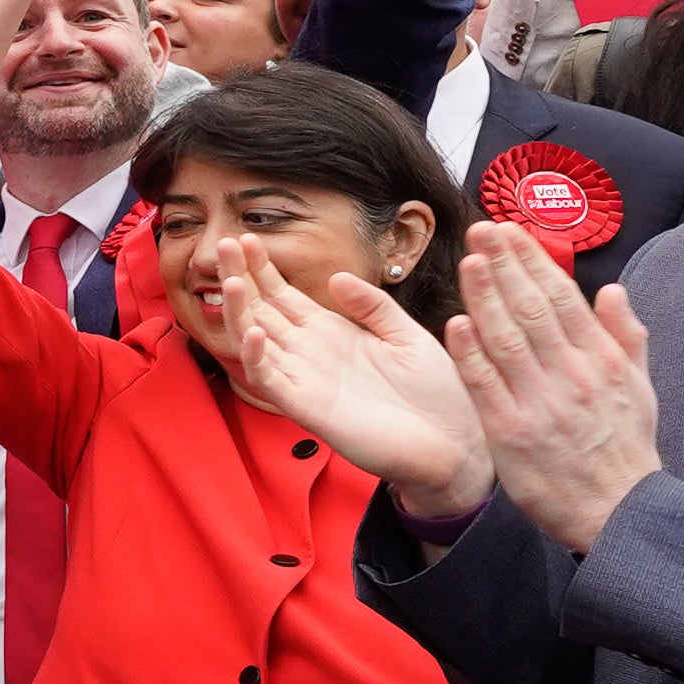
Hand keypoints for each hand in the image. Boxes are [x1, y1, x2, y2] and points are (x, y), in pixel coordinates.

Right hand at [212, 242, 489, 518]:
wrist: (457, 445)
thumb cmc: (437, 395)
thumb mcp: (408, 336)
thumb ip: (373, 306)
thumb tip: (335, 276)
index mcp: (332, 334)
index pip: (284, 296)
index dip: (263, 269)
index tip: (248, 238)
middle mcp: (310, 354)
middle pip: (262, 311)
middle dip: (242, 278)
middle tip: (226, 244)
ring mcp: (305, 381)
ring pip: (256, 342)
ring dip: (240, 312)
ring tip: (232, 280)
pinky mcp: (307, 409)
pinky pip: (271, 381)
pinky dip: (257, 357)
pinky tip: (254, 331)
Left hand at [444, 228, 664, 551]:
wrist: (618, 512)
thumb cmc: (625, 449)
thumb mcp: (640, 389)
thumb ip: (626, 335)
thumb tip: (612, 289)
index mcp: (602, 360)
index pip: (562, 297)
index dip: (532, 260)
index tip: (510, 231)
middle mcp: (572, 375)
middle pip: (532, 308)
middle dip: (504, 263)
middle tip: (481, 228)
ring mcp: (540, 403)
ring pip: (507, 338)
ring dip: (485, 295)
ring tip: (468, 259)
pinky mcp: (511, 433)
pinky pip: (486, 385)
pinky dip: (471, 352)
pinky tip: (456, 322)